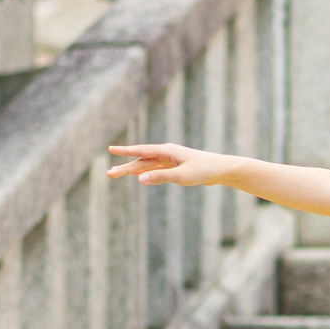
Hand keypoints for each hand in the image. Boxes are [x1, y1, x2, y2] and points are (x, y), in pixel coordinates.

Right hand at [108, 143, 233, 186]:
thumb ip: (160, 177)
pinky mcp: (175, 167)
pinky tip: (137, 175)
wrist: (221, 170)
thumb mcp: (181, 176)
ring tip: (116, 174)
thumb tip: (139, 179)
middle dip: (124, 167)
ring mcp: (170, 160)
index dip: (125, 151)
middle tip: (109, 174)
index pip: (141, 151)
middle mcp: (166, 153)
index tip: (110, 149)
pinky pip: (155, 169)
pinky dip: (145, 172)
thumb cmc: (203, 171)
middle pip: (141, 160)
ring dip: (132, 170)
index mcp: (167, 151)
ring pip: (147, 165)